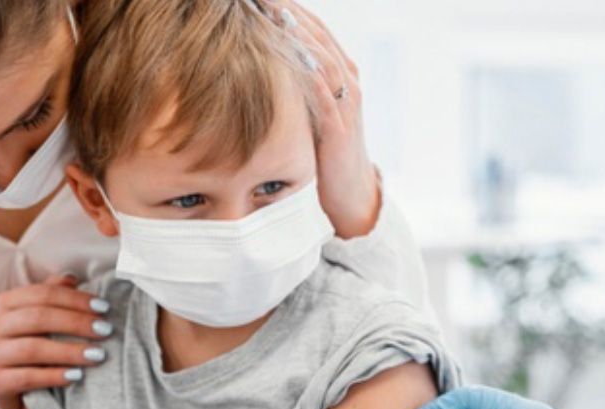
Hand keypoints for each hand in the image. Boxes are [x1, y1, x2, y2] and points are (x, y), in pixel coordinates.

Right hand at [0, 274, 112, 408]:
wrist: (6, 383)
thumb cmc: (30, 341)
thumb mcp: (40, 316)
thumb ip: (52, 294)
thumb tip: (71, 278)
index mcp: (7, 302)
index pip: (43, 294)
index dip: (76, 299)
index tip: (105, 308)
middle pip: (38, 318)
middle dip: (76, 323)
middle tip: (105, 330)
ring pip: (32, 349)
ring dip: (69, 351)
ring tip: (97, 354)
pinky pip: (27, 378)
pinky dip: (54, 376)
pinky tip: (77, 376)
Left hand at [268, 0, 380, 238]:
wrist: (350, 194)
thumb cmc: (323, 152)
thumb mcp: (307, 110)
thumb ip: (293, 85)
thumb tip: (255, 64)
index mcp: (339, 74)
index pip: (313, 30)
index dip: (289, 9)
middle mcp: (347, 82)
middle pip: (318, 35)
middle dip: (290, 12)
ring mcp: (347, 104)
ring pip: (323, 57)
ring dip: (298, 34)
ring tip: (273, 13)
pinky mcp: (340, 129)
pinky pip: (325, 94)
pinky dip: (308, 72)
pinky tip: (291, 56)